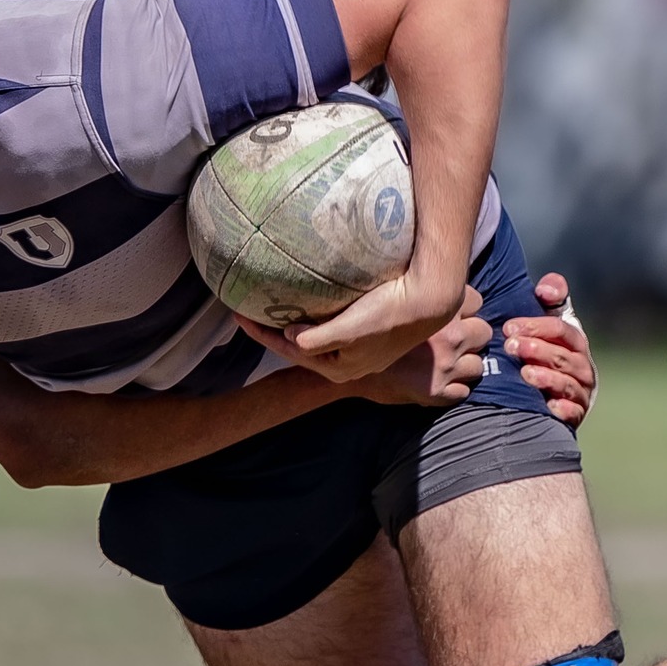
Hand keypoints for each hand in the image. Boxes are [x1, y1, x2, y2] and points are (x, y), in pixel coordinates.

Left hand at [246, 268, 480, 383]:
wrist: (430, 300)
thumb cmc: (391, 315)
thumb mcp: (352, 330)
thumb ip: (318, 339)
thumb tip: (290, 338)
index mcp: (338, 367)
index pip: (287, 351)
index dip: (260, 334)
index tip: (237, 314)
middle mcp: (345, 361)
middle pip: (296, 345)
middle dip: (271, 328)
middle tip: (245, 307)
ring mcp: (355, 347)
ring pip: (311, 334)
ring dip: (290, 320)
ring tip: (267, 304)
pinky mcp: (364, 330)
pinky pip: (326, 323)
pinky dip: (309, 313)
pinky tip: (302, 298)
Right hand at [350, 294, 490, 405]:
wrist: (345, 368)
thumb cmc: (365, 334)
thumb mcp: (388, 303)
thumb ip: (414, 294)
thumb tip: (417, 281)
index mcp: (440, 312)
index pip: (475, 302)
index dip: (467, 308)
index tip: (456, 313)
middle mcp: (449, 338)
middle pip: (483, 333)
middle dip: (472, 336)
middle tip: (457, 339)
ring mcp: (445, 366)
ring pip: (477, 365)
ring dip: (467, 364)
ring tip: (451, 362)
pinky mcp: (437, 391)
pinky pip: (462, 392)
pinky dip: (454, 389)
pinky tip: (442, 384)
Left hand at [502, 270, 596, 426]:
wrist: (553, 394)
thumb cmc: (546, 352)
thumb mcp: (549, 323)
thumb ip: (550, 298)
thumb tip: (546, 288)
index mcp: (575, 341)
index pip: (562, 329)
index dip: (537, 326)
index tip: (509, 327)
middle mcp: (582, 365)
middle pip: (563, 356)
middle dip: (538, 350)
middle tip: (511, 346)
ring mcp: (580, 391)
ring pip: (567, 383)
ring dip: (547, 378)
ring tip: (525, 374)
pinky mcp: (575, 414)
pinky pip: (573, 412)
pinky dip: (563, 409)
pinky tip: (549, 406)